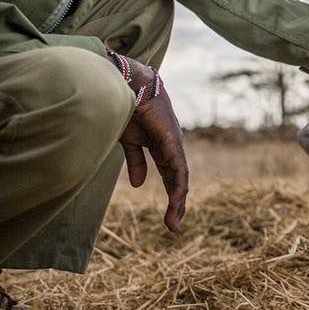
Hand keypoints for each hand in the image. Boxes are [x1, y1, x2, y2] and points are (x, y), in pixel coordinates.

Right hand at [117, 59, 188, 232]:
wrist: (128, 83)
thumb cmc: (127, 107)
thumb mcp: (129, 141)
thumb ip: (135, 161)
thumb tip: (137, 185)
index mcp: (161, 146)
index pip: (169, 175)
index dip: (170, 194)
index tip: (168, 217)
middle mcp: (171, 146)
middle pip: (177, 179)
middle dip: (176, 203)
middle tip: (173, 226)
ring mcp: (173, 142)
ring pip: (180, 176)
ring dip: (177, 200)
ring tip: (173, 221)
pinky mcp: (170, 139)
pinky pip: (177, 165)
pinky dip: (177, 183)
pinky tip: (178, 197)